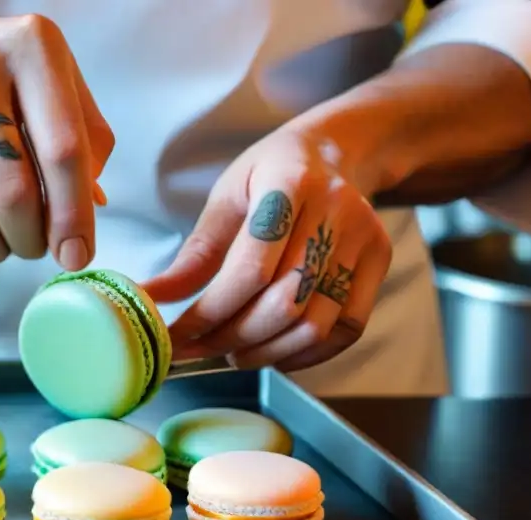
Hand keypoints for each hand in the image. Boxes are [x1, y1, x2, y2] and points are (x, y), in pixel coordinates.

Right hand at [0, 14, 113, 267]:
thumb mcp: (51, 78)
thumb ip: (86, 136)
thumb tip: (91, 209)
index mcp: (31, 49)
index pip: (63, 150)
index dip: (74, 214)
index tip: (77, 254)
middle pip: (15, 194)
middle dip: (33, 239)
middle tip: (36, 245)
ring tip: (4, 239)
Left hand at [142, 127, 391, 371]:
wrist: (335, 154)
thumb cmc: (269, 176)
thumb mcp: (225, 197)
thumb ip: (194, 254)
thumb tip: (150, 300)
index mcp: (288, 184)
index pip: (250, 268)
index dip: (210, 312)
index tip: (176, 337)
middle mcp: (336, 211)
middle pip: (284, 303)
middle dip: (233, 338)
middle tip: (200, 350)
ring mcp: (364, 239)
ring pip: (315, 324)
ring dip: (266, 352)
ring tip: (232, 353)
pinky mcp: (381, 263)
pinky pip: (345, 329)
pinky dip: (305, 354)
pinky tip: (273, 351)